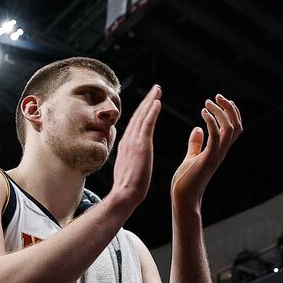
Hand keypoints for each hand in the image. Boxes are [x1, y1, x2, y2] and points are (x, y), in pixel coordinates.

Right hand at [109, 84, 162, 208]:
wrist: (124, 194)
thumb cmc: (128, 188)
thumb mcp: (127, 168)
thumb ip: (130, 159)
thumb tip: (132, 159)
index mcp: (126, 145)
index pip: (135, 123)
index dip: (142, 111)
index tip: (150, 101)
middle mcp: (128, 139)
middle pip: (138, 115)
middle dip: (147, 100)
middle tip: (156, 89)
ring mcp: (133, 141)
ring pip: (142, 115)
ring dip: (150, 101)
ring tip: (158, 90)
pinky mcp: (140, 145)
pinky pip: (147, 124)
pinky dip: (152, 111)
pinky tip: (157, 102)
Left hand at [171, 94, 241, 206]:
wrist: (183, 198)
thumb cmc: (186, 180)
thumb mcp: (191, 157)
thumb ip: (196, 144)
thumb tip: (197, 129)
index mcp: (219, 150)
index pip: (234, 128)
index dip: (231, 112)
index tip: (220, 100)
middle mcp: (222, 151)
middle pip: (236, 126)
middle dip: (229, 108)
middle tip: (216, 96)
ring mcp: (217, 155)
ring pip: (230, 129)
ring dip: (221, 112)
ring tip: (207, 102)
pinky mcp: (208, 159)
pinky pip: (216, 137)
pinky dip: (211, 122)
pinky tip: (202, 113)